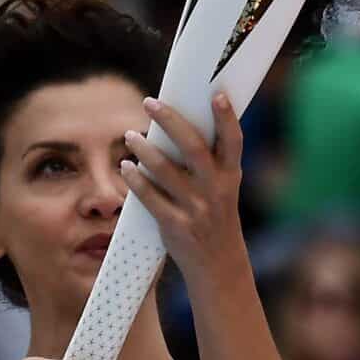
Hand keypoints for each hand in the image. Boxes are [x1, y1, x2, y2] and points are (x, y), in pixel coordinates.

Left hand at [121, 94, 246, 278]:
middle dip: (170, 120)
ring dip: (143, 148)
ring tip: (130, 136)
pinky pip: (149, 196)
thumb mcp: (222, 189)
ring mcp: (196, 208)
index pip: (234, 141)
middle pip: (193, 147)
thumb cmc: (215, 216)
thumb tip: (175, 126)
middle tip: (150, 102)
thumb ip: (208, 162)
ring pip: (164, 169)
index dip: (227, 118)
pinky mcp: (175, 224)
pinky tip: (126, 167)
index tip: (216, 94)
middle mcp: (216, 189)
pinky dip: (134, 179)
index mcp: (230, 176)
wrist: (218, 264)